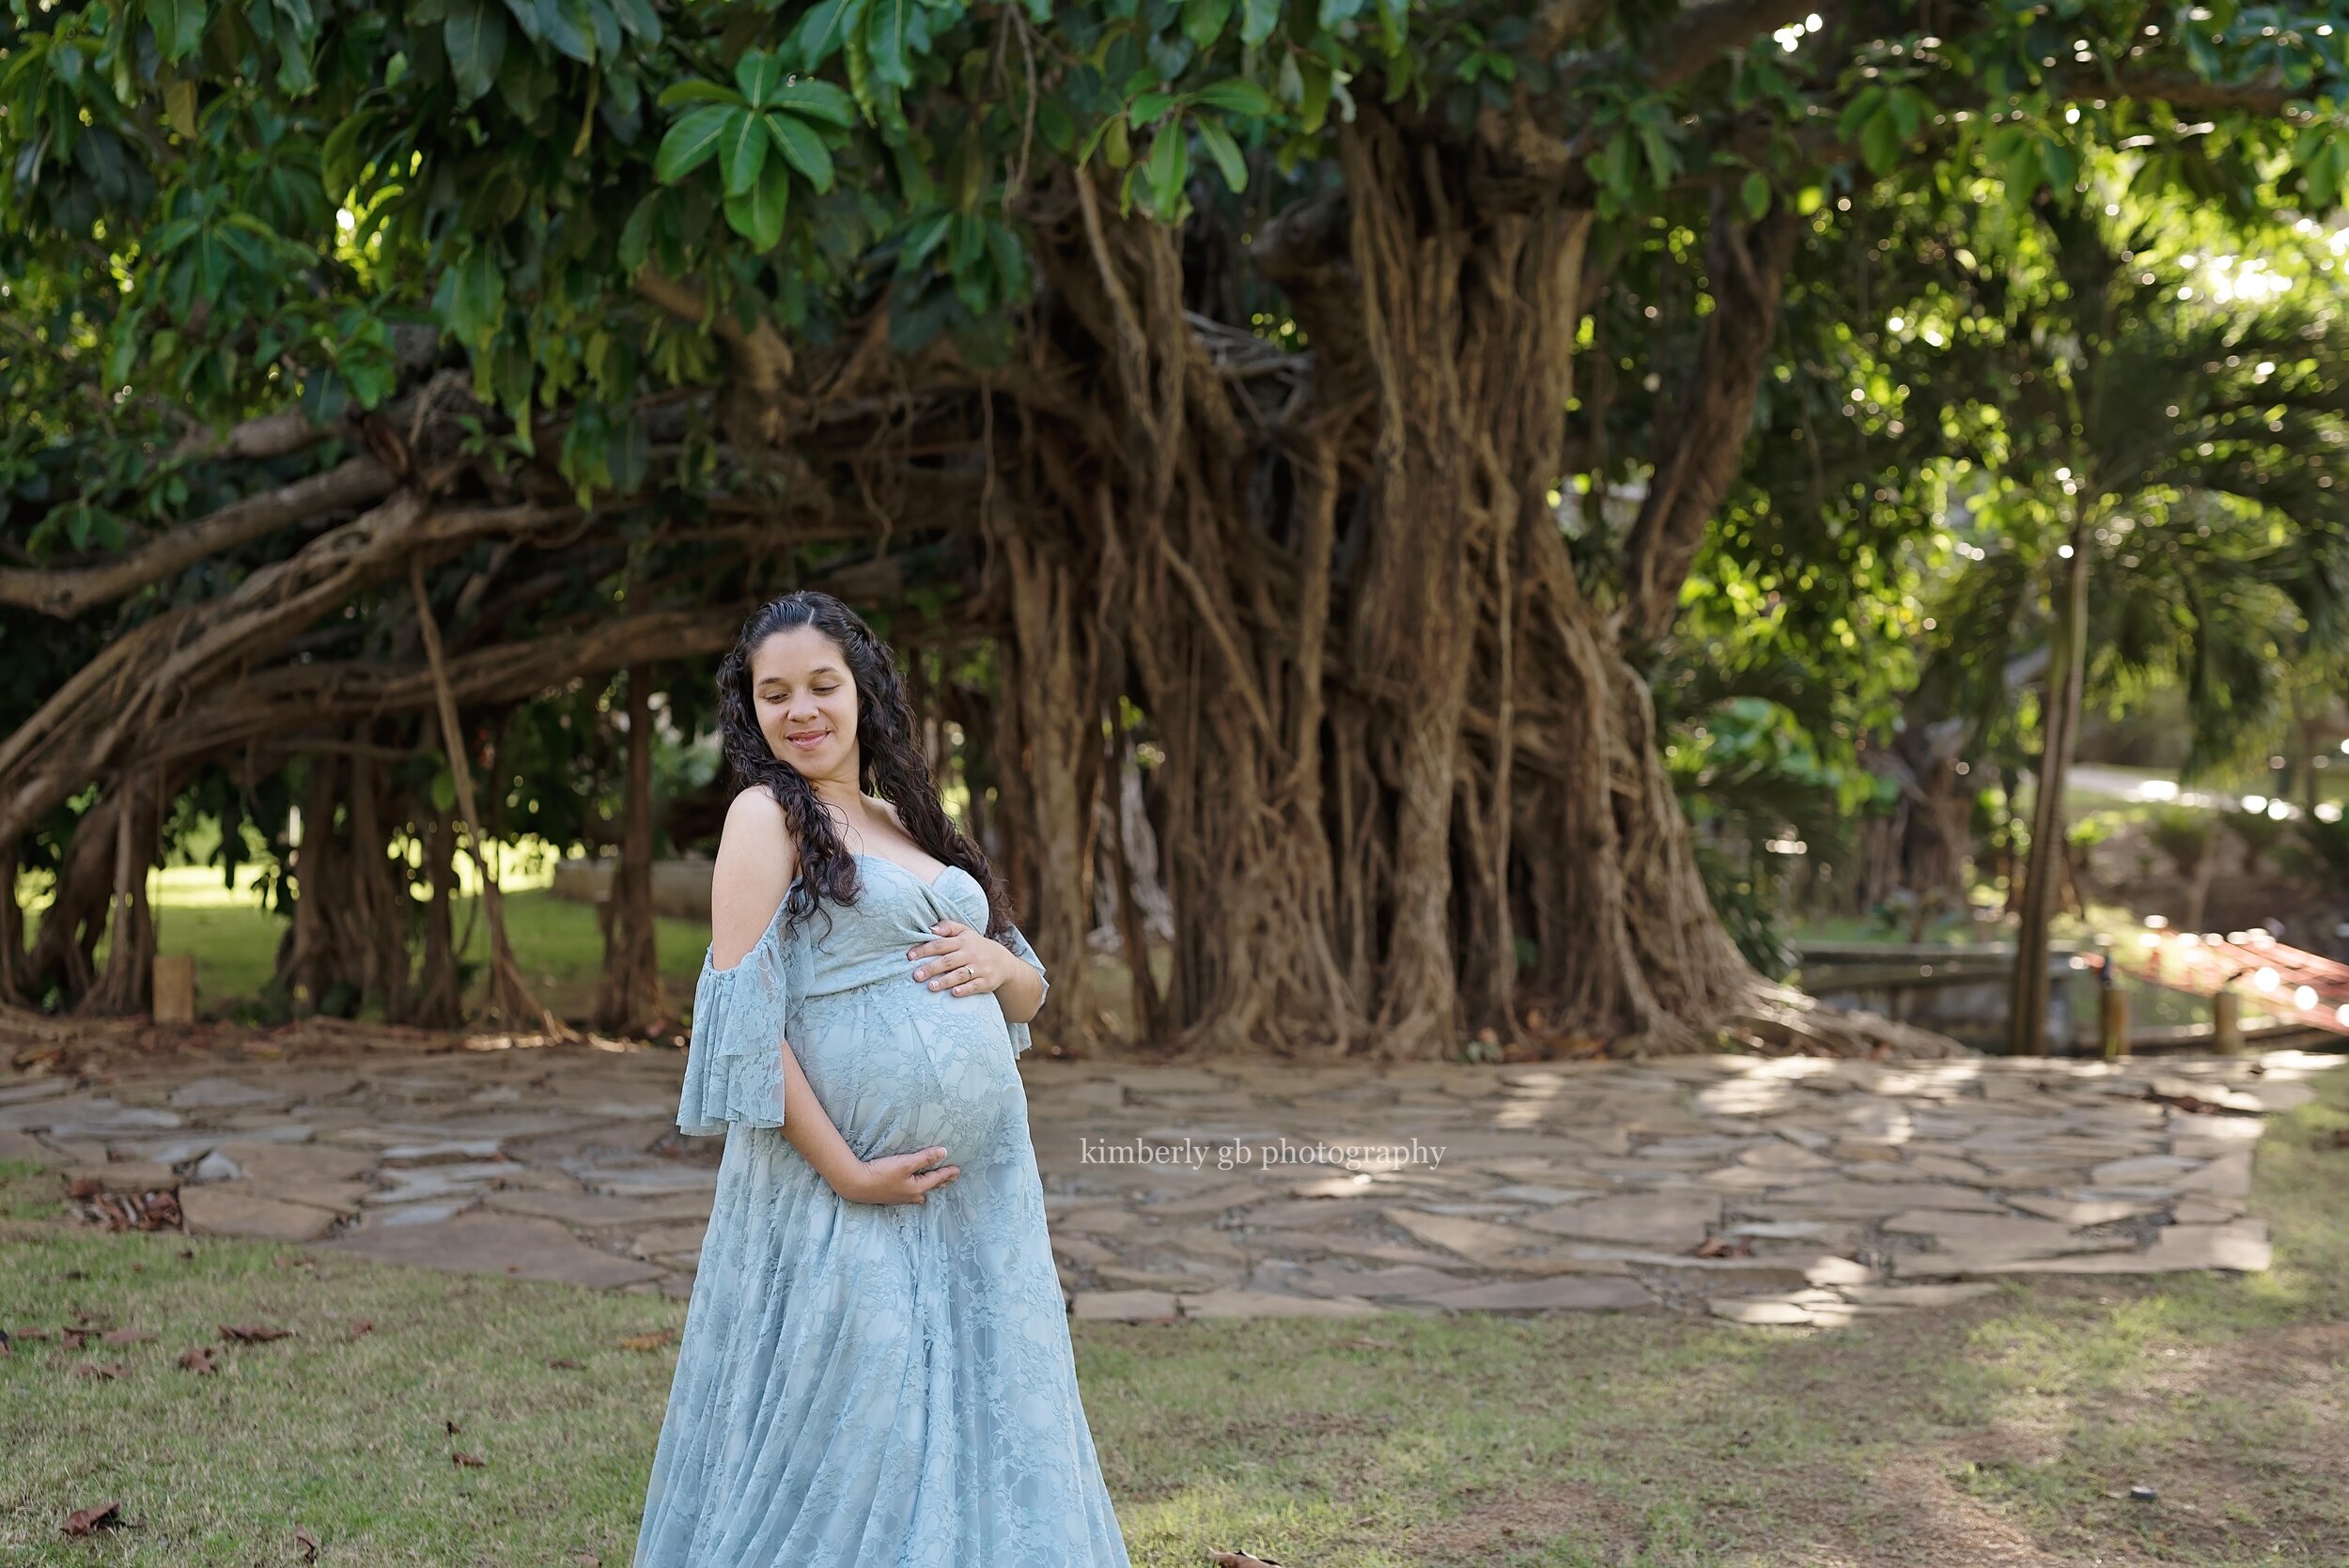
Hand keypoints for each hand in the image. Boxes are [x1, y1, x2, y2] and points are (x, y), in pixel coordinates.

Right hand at [836, 1145, 959, 1205]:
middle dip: (940, 1182)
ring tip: (932, 1187)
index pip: (936, 1178)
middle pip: (929, 1187)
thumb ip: (925, 1158)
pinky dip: (915, 1190)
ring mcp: (899, 1198)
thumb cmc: (882, 1173)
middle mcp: (910, 1196)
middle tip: (950, 1180)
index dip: (947, 1172)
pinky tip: (910, 1193)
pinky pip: (908, 1195)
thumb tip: (944, 1152)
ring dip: (927, 1187)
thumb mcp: (906, 1163)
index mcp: (917, 1188)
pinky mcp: (889, 1196)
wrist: (856, 1184)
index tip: (957, 1170)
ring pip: (918, 1193)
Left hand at [908, 920, 1017, 997]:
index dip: (925, 950)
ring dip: (945, 981)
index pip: (941, 944)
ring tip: (930, 986)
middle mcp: (971, 954)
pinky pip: (975, 985)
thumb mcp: (965, 932)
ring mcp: (980, 968)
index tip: (910, 956)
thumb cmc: (977, 946)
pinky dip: (965, 989)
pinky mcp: (987, 981)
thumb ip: (948, 927)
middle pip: (948, 961)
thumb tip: (930, 928)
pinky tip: (954, 993)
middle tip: (916, 975)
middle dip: (931, 968)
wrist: (1004, 962)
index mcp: (963, 941)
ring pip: (960, 974)